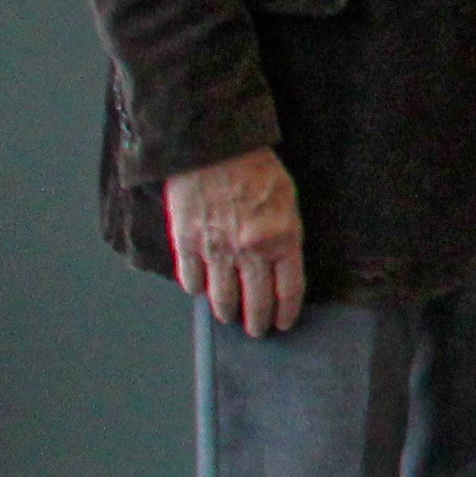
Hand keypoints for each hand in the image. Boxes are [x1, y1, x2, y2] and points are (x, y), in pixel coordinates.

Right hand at [165, 147, 306, 335]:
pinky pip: (191, 279)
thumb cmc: (256, 167)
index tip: (284, 323)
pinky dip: (196, 288)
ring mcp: (216, 250)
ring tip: (229, 317)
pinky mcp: (187, 243)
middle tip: (256, 330)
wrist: (215, 146)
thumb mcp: (287, 200)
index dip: (286, 312)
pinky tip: (201, 291)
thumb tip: (277, 264)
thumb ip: (284, 235)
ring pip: (222, 297)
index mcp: (282, 239)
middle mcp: (250, 251)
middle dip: (257, 321)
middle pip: (256, 301)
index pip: (288, 290)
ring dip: (227, 312)